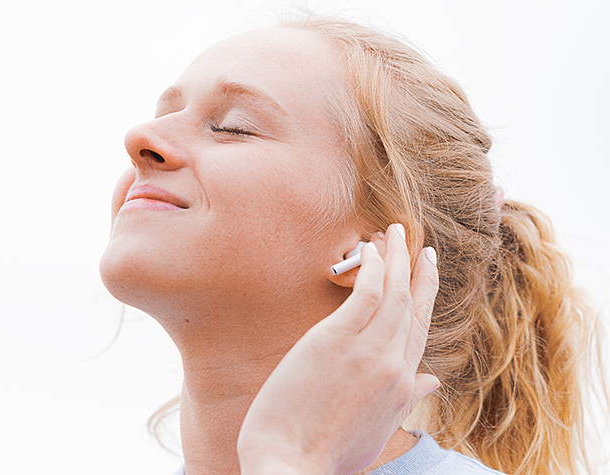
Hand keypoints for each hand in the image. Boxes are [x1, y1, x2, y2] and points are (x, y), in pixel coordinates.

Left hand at [237, 224, 439, 474]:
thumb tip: (432, 381)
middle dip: (418, 271)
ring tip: (393, 231)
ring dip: (397, 258)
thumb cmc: (325, 451)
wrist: (291, 463)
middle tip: (419, 245)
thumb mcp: (378, 431)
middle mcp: (393, 365)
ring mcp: (368, 351)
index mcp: (400, 386)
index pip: (419, 331)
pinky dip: (373, 268)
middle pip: (412, 307)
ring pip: (393, 293)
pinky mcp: (336, 339)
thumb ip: (406, 400)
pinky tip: (370, 249)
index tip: (426, 274)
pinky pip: (366, 294)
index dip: (425, 298)